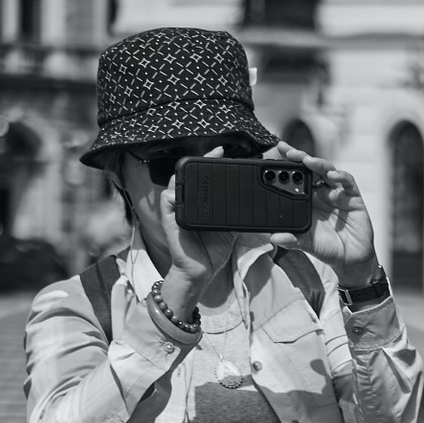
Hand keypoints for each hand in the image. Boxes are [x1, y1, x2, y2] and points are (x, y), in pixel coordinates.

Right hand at [153, 146, 241, 285]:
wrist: (202, 271)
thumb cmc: (213, 249)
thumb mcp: (231, 228)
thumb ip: (238, 213)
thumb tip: (256, 201)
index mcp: (200, 201)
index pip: (204, 176)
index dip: (211, 161)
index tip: (224, 151)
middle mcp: (187, 201)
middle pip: (189, 174)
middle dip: (201, 160)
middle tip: (217, 151)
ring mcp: (176, 208)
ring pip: (176, 181)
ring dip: (187, 171)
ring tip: (201, 162)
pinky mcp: (168, 218)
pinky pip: (167, 200)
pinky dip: (174, 193)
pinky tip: (183, 189)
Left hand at [261, 142, 378, 284]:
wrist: (350, 260)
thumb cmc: (328, 248)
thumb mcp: (306, 244)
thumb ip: (292, 240)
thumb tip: (274, 238)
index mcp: (307, 199)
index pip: (296, 176)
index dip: (287, 163)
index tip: (275, 153)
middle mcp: (322, 192)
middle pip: (311, 168)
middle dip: (300, 157)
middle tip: (288, 152)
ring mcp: (338, 194)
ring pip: (327, 170)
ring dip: (318, 163)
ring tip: (308, 161)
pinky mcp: (353, 199)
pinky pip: (348, 183)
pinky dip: (341, 176)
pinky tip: (333, 175)